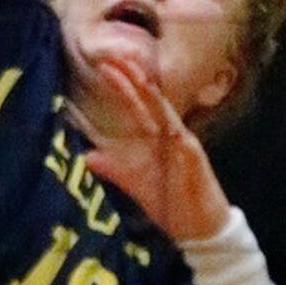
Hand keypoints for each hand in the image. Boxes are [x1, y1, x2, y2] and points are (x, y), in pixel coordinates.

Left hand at [80, 58, 231, 241]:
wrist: (199, 228)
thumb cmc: (170, 202)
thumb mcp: (135, 184)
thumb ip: (113, 168)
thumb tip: (86, 156)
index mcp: (157, 137)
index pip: (138, 104)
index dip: (123, 85)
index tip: (104, 65)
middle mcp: (171, 135)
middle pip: (152, 100)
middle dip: (136, 78)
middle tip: (117, 56)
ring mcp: (185, 147)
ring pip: (170, 116)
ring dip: (156, 99)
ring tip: (141, 79)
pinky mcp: (197, 165)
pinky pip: (187, 149)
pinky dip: (178, 138)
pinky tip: (171, 128)